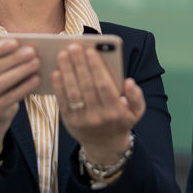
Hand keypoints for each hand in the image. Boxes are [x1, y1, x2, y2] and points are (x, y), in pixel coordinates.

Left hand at [52, 43, 144, 163]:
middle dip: (79, 64)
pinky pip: (63, 101)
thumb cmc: (120, 120)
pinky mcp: (69, 121)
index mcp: (116, 110)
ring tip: (63, 54)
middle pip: (86, 86)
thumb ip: (136, 96)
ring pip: (73, 92)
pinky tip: (56, 71)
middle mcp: (98, 116)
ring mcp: (82, 119)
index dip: (96, 67)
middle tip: (73, 46)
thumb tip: (129, 82)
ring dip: (67, 71)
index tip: (90, 50)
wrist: (104, 146)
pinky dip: (59, 86)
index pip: (104, 85)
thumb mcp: (136, 112)